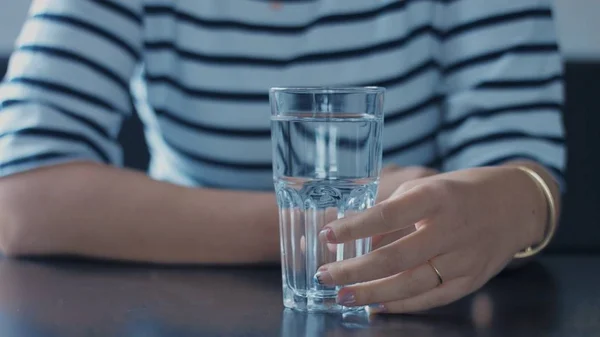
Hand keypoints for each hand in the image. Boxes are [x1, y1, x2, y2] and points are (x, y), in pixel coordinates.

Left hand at [314, 165, 550, 313]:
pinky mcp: (471, 280)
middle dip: (354, 270)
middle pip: (395, 257)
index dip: (354, 228)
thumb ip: (395, 213)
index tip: (326, 234)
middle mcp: (450, 229)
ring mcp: (463, 259)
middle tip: (325, 275)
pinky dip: (401, 304)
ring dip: (372, 293)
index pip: (387, 215)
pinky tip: (377, 305)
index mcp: (436, 197)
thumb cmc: (462, 192)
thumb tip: (361, 241)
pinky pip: (431, 298)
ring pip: (410, 284)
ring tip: (343, 295)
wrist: (516, 205)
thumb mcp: (427, 188)